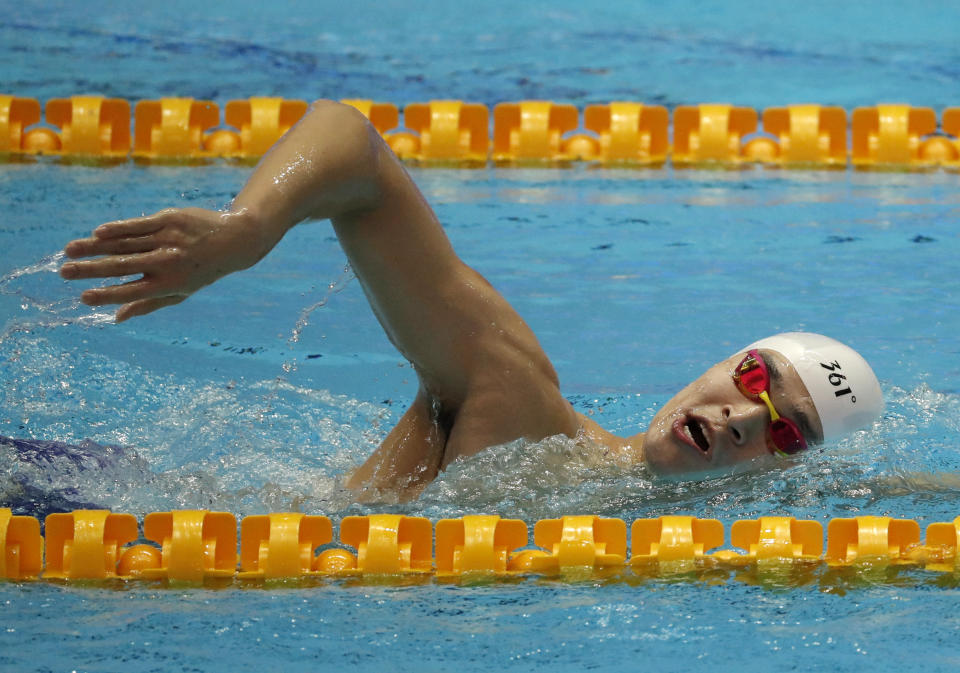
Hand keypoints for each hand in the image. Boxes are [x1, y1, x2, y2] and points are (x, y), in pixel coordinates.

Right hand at [61, 207, 267, 321]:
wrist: (234, 239)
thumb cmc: (202, 270)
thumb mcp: (181, 292)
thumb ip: (148, 304)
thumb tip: (116, 318)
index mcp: (169, 284)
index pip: (132, 292)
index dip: (107, 296)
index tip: (83, 297)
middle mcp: (167, 262)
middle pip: (122, 266)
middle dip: (90, 270)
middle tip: (63, 273)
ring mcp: (167, 238)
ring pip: (125, 244)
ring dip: (94, 247)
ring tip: (69, 251)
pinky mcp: (169, 218)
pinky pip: (138, 225)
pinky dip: (117, 229)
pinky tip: (97, 233)